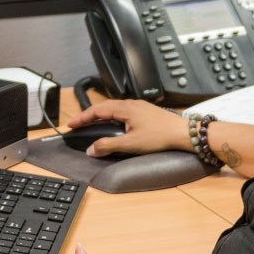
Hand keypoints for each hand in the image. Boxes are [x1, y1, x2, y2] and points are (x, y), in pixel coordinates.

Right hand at [68, 99, 189, 156]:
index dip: (82, 117)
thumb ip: (108, 146)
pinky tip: (114, 125)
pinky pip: (122, 111)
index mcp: (125, 108)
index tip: (72, 124)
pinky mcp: (145, 113)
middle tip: (78, 124)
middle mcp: (131, 104)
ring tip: (92, 125)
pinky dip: (112, 117)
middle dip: (89, 116)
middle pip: (103, 108)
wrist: (182, 133)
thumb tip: (92, 149)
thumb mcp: (130, 143)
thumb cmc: (161, 135)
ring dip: (100, 116)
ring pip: (113, 109)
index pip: (97, 110)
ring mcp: (138, 107)